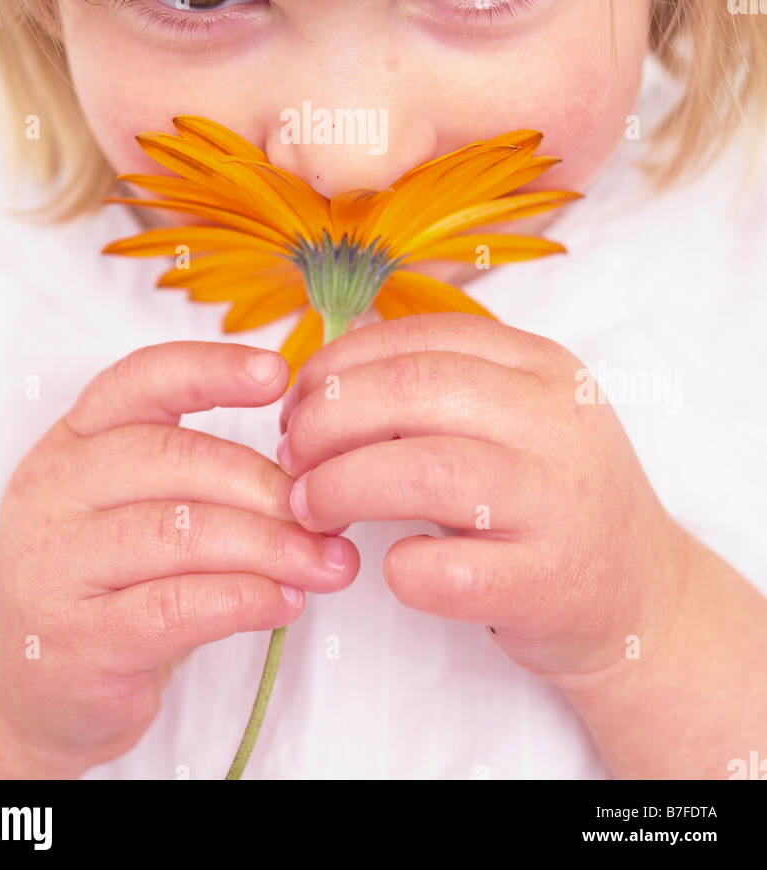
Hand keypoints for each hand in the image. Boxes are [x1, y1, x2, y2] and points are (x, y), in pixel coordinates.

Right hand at [0, 341, 358, 774]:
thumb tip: (314, 463)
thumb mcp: (136, 505)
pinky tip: (285, 601)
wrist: (35, 688)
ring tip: (328, 561)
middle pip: (173, 458)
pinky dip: (244, 600)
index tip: (279, 373)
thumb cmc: (110, 581)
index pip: (140, 380)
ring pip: (180, 533)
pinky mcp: (78, 641)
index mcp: (74, 440)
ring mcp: (55, 566)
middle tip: (330, 507)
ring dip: (270, 546)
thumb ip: (203, 474)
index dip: (211, 369)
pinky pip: (176, 607)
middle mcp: (53, 491)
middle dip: (265, 482)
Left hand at [277, 312, 687, 682]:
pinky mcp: (548, 584)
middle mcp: (557, 421)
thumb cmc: (552, 499)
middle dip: (327, 419)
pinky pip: (450, 570)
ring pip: (425, 470)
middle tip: (292, 456)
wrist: (645, 599)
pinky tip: (390, 566)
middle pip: (412, 391)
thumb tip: (330, 357)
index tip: (298, 403)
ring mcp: (558, 503)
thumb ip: (439, 381)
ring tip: (310, 507)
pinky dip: (400, 567)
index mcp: (542, 365)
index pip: (420, 337)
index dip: (339, 365)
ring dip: (342, 485)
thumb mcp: (515, 415)